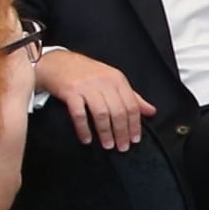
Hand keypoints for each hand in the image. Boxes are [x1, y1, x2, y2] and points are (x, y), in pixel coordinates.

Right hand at [37, 47, 153, 151]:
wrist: (57, 62)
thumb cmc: (86, 73)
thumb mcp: (112, 80)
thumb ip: (132, 96)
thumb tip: (151, 111)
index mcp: (117, 79)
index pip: (132, 105)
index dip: (135, 125)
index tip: (135, 140)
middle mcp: (104, 82)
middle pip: (119, 111)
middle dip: (122, 132)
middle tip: (122, 147)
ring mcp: (86, 86)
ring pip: (102, 114)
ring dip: (105, 133)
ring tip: (108, 145)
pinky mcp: (70, 91)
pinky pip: (79, 114)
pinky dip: (84, 129)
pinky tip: (87, 139)